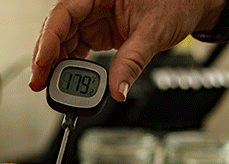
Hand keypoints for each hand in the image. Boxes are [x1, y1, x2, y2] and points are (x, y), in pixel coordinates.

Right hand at [29, 0, 223, 101]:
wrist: (190, 6)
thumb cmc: (175, 4)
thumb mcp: (152, 33)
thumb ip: (131, 62)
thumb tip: (116, 90)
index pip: (64, 13)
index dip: (48, 40)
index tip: (42, 65)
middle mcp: (91, 3)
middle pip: (57, 29)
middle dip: (46, 57)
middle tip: (39, 83)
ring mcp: (93, 18)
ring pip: (63, 40)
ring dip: (55, 64)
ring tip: (51, 86)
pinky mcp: (97, 32)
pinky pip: (76, 48)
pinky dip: (70, 65)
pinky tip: (65, 79)